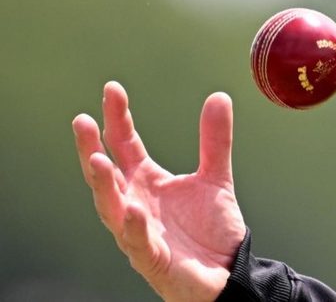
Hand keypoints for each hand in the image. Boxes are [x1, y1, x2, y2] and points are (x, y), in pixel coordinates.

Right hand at [72, 81, 246, 301]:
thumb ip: (214, 140)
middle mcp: (135, 203)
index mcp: (147, 181)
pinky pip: (136, 242)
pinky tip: (133, 208)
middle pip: (106, 173)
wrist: (228, 271)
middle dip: (91, 148)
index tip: (112, 89)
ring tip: (97, 160)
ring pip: (111, 207)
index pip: (125, 145)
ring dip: (102, 185)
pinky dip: (133, 225)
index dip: (117, 118)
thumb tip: (218, 96)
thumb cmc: (212, 229)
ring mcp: (138, 231)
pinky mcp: (151, 258)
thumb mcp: (216, 177)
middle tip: (81, 122)